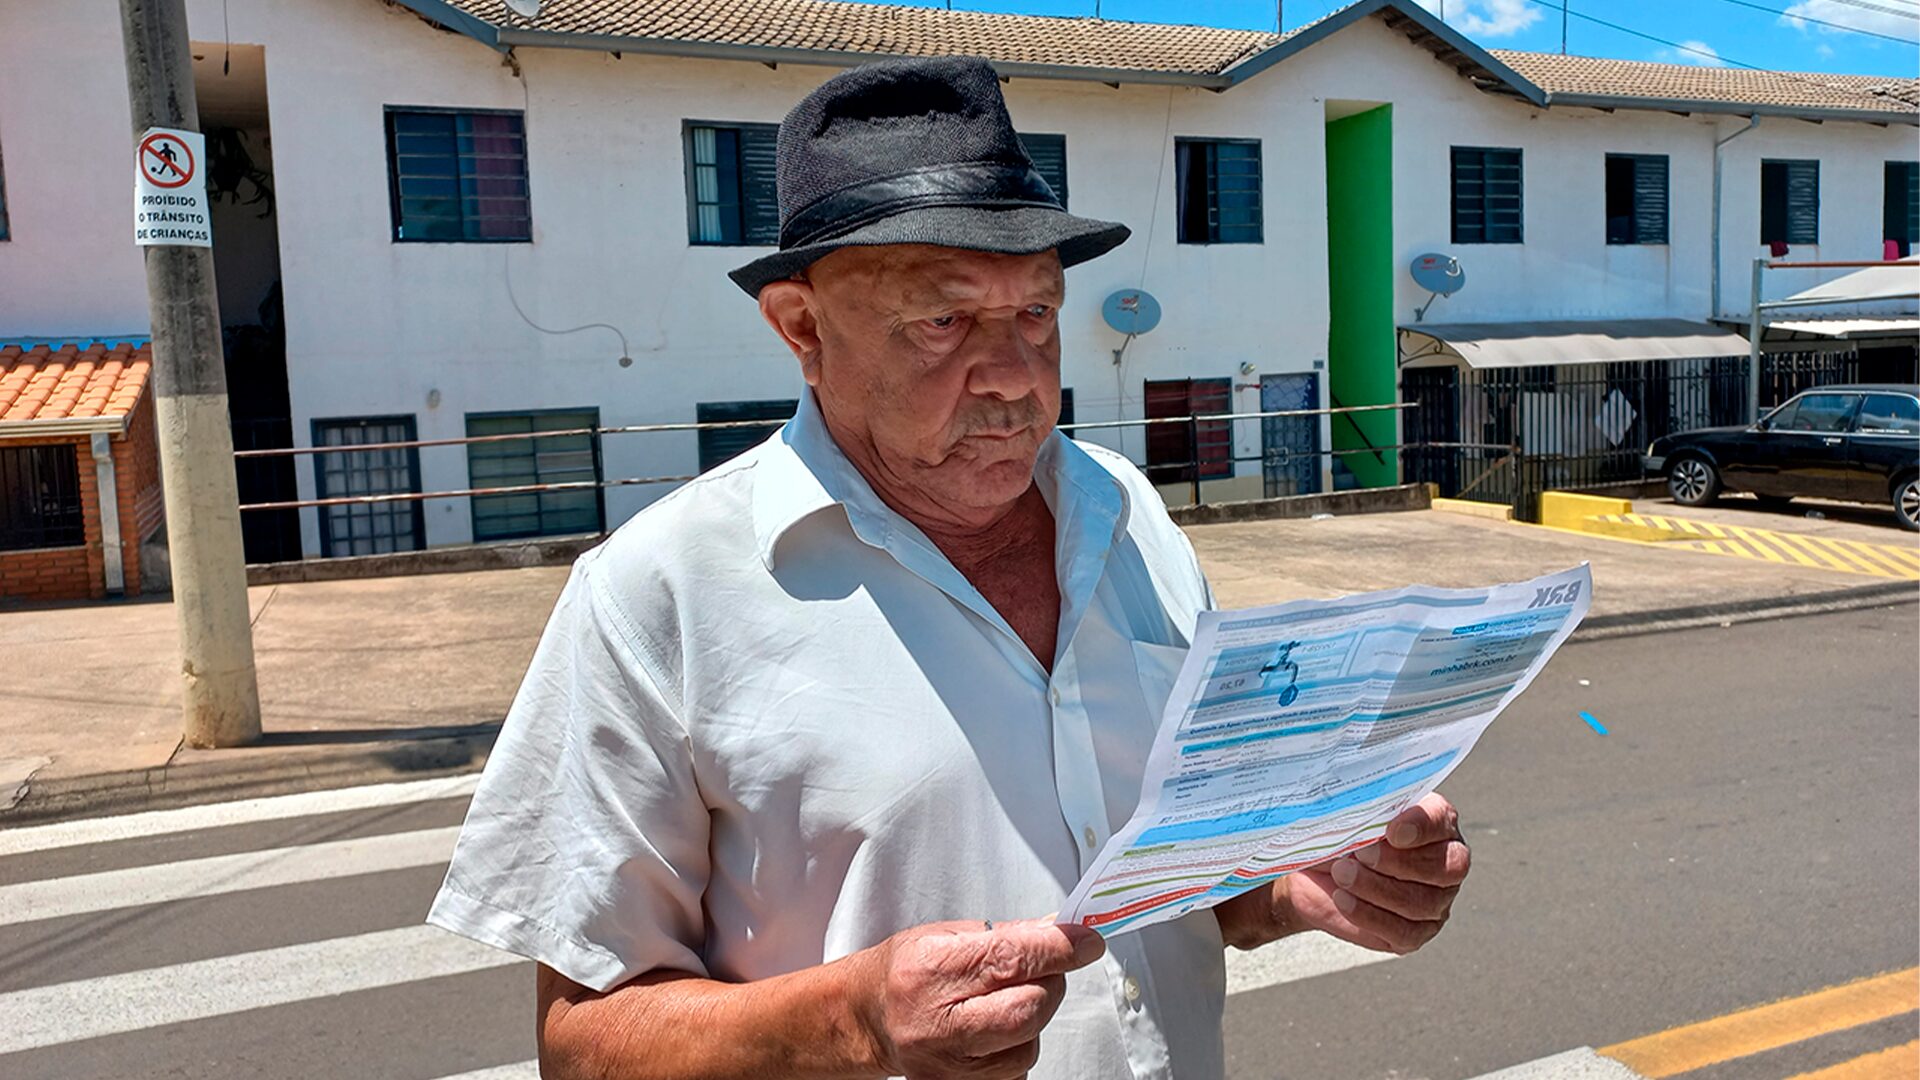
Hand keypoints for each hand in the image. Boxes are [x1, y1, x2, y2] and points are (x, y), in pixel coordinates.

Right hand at [854, 917, 1105, 1078]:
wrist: (869, 1017)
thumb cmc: (905, 972)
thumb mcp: (945, 935)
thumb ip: (1006, 934)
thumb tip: (1060, 931)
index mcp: (932, 969)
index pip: (1011, 958)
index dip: (1059, 948)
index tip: (1088, 940)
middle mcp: (937, 1022)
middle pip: (1027, 1009)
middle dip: (1051, 983)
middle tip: (1046, 967)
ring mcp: (948, 1063)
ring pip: (1028, 1044)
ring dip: (1035, 1016)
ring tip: (1008, 998)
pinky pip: (1017, 1069)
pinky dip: (1020, 1045)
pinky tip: (997, 1028)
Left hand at [1215, 793, 1469, 954]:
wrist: (1313, 874)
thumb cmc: (1339, 833)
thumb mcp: (1347, 812)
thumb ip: (1362, 805)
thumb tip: (1357, 802)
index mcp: (1435, 822)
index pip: (1442, 821)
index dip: (1420, 826)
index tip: (1390, 829)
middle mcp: (1446, 862)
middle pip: (1445, 867)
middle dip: (1397, 861)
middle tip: (1359, 852)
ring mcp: (1436, 902)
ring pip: (1421, 902)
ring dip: (1377, 888)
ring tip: (1341, 874)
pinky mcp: (1415, 934)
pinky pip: (1403, 932)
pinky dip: (1370, 915)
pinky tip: (1343, 899)